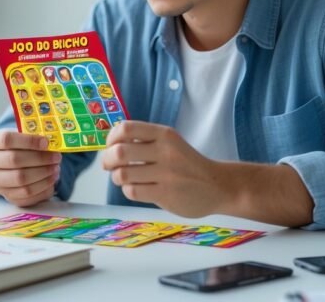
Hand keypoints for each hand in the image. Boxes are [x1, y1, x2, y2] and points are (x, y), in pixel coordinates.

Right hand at [0, 130, 61, 207]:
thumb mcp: (20, 134)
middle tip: (56, 157)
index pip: (7, 140)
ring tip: (56, 168)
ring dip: (43, 174)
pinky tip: (52, 179)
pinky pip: (26, 195)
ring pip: (20, 180)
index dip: (29, 141)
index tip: (46, 142)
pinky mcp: (6, 195)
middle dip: (40, 159)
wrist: (6, 162)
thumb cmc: (17, 145)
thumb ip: (33, 135)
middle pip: (14, 160)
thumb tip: (53, 140)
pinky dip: (42, 187)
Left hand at [101, 121, 221, 216]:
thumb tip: (109, 145)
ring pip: (122, 174)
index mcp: (164, 134)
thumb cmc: (187, 163)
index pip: (126, 128)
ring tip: (124, 178)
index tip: (110, 146)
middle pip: (119, 152)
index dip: (110, 138)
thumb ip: (145, 141)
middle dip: (107, 160)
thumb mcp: (170, 143)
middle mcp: (165, 151)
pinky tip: (137, 189)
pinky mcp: (166, 194)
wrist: (217, 185)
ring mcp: (166, 174)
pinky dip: (128, 190)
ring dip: (117, 178)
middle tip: (108, 165)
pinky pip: (132, 192)